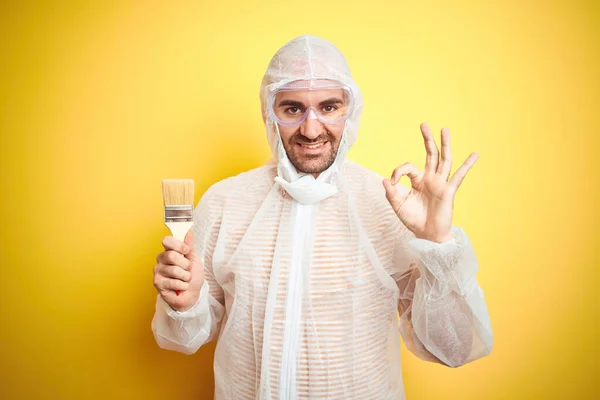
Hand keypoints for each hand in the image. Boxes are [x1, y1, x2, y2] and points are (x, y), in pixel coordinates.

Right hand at [153, 230, 204, 311]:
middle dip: (185, 265)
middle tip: (188, 270)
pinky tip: (180, 286)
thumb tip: (189, 232)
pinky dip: (182, 285)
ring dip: (185, 277)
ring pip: (174, 270)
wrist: (192, 294)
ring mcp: (158, 271)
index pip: (167, 241)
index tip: (186, 251)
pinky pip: (173, 282)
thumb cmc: (192, 277)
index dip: (178, 245)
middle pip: (171, 255)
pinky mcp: (157, 282)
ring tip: (185, 279)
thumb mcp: (194, 259)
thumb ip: (189, 246)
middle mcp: (161, 259)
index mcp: (170, 251)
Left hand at [383, 123, 477, 242]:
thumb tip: (384, 179)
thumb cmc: (413, 220)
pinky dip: (467, 165)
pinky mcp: (449, 191)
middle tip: (423, 124)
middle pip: (430, 154)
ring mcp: (440, 183)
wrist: (427, 235)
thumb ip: (391, 193)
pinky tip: (475, 154)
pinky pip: (459, 176)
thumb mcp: (398, 205)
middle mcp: (430, 178)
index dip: (398, 171)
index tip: (392, 182)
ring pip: (444, 160)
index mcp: (417, 180)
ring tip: (445, 129)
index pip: (408, 167)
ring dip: (444, 144)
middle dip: (427, 139)